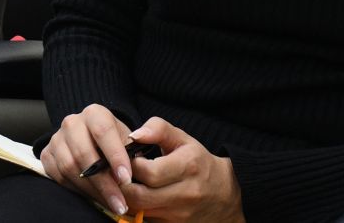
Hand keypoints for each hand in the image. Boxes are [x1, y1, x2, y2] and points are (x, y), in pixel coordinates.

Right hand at [39, 104, 135, 217]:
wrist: (94, 143)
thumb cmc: (114, 143)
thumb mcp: (128, 141)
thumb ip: (132, 151)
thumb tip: (137, 165)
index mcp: (94, 114)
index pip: (103, 131)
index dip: (115, 156)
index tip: (126, 179)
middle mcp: (72, 123)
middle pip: (84, 153)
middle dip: (104, 182)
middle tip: (120, 202)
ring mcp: (57, 138)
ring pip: (70, 167)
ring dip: (91, 190)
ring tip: (110, 203)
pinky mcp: (47, 154)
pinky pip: (58, 176)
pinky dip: (77, 190)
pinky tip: (93, 197)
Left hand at [121, 117, 243, 222]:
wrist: (224, 194)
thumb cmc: (198, 162)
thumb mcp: (182, 139)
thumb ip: (158, 129)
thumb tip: (133, 135)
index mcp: (188, 167)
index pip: (149, 172)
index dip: (131, 164)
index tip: (129, 158)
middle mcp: (185, 194)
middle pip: (139, 196)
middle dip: (123, 183)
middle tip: (120, 173)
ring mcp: (180, 214)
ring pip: (139, 210)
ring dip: (126, 197)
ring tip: (126, 183)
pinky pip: (145, 219)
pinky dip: (136, 208)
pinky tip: (137, 196)